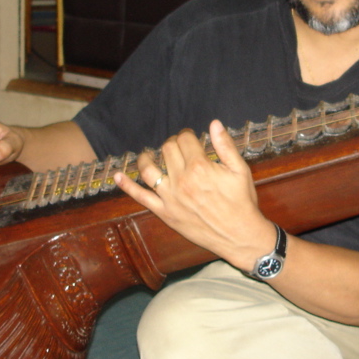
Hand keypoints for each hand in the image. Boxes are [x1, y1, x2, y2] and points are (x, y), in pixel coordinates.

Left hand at [114, 120, 275, 269]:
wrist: (239, 235)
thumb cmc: (242, 202)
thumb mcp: (240, 170)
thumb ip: (225, 145)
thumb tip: (214, 123)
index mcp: (200, 167)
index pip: (185, 139)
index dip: (187, 134)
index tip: (190, 136)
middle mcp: (181, 180)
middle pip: (167, 150)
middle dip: (172, 143)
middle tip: (178, 147)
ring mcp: (170, 197)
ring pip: (148, 169)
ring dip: (146, 157)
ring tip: (148, 154)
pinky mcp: (164, 213)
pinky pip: (141, 197)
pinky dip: (126, 186)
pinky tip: (117, 176)